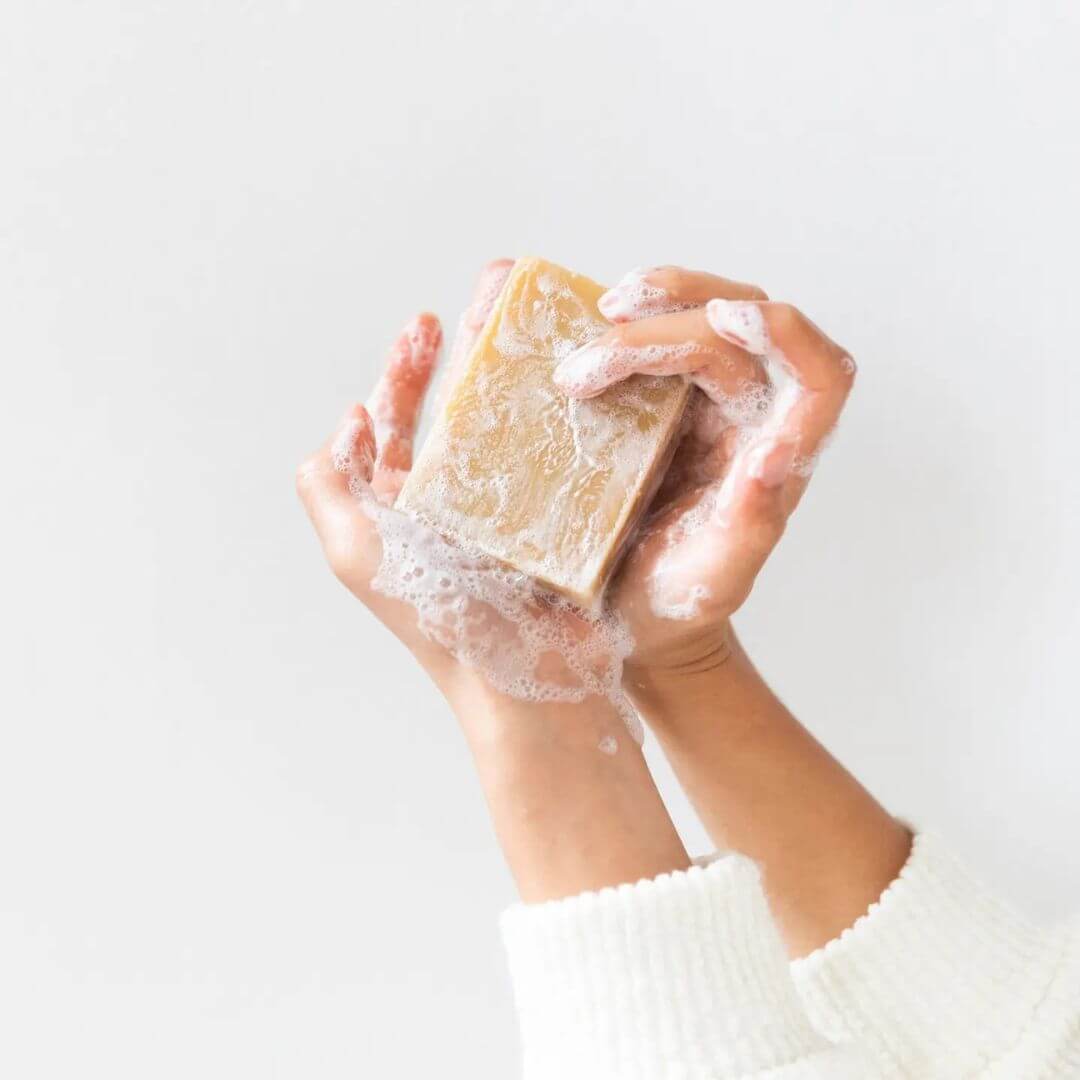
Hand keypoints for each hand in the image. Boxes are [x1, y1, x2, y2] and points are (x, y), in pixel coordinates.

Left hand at [296, 262, 688, 900]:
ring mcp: (502, 521)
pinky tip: (568, 397)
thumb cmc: (444, 622)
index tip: (424, 327)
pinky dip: (552, 428)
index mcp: (397, 517)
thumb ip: (328, 492)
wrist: (529, 684)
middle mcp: (446, 515)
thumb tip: (340, 429)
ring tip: (520, 344)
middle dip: (451, 367)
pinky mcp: (551, 530)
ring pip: (498, 437)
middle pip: (445, 420)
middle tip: (471, 318)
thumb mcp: (360, 555)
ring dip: (505, 388)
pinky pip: (549, 465)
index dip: (401, 375)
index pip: (390, 429)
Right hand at [553, 266, 856, 681]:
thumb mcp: (713, 578)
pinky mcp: (663, 396)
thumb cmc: (678, 604)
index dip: (788, 333)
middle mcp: (750, 415)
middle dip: (670, 318)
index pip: (821, 374)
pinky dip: (626, 319)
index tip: (721, 322)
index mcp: (777, 454)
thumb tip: (774, 454)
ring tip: (599, 310)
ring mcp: (707, 400)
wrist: (630, 608)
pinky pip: (658, 333)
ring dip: (656, 299)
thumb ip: (750, 525)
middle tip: (593, 349)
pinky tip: (584, 324)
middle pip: (742, 325)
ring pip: (705, 313)